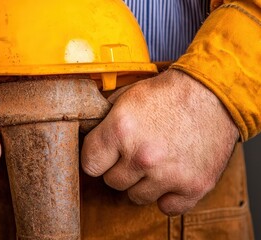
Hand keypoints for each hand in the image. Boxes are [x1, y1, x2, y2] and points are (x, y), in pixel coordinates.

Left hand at [81, 69, 238, 215]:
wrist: (213, 93)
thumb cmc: (168, 93)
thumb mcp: (127, 96)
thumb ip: (103, 120)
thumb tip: (87, 135)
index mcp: (120, 131)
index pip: (89, 164)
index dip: (96, 158)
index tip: (105, 155)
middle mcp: (142, 157)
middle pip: (112, 182)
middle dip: (120, 168)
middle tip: (136, 152)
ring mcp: (168, 175)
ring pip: (136, 196)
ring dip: (143, 182)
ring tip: (156, 161)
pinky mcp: (193, 186)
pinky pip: (167, 207)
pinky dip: (167, 195)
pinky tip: (170, 176)